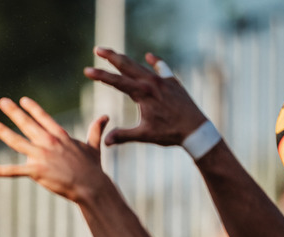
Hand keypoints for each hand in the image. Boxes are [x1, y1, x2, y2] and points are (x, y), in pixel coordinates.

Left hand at [0, 96, 110, 203]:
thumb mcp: (94, 146)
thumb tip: (106, 116)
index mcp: (60, 136)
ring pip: (17, 141)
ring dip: (1, 131)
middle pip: (27, 124)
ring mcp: (42, 156)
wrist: (91, 185)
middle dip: (14, 112)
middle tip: (2, 101)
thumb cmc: (93, 168)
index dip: (33, 109)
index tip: (23, 100)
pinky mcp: (37, 171)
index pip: (44, 119)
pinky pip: (14, 171)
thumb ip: (95, 130)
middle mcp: (49, 142)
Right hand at [84, 46, 207, 147]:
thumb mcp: (144, 135)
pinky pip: (162, 68)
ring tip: (115, 54)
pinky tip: (149, 56)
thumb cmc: (170, 133)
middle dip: (111, 57)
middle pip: (127, 66)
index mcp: (143, 93)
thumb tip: (105, 141)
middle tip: (98, 49)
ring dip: (127, 60)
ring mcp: (163, 81)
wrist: (196, 129)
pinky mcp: (172, 83)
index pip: (116, 82)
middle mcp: (152, 82)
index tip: (87, 70)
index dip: (100, 76)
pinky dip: (155, 62)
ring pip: (141, 66)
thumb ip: (123, 136)